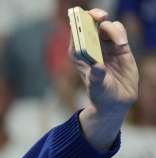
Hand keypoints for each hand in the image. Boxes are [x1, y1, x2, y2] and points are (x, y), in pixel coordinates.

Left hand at [74, 9, 138, 149]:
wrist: (116, 101)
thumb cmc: (100, 94)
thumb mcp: (97, 87)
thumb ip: (96, 76)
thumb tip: (97, 66)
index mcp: (79, 54)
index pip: (75, 33)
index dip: (78, 23)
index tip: (83, 19)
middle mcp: (91, 47)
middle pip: (90, 24)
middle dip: (93, 17)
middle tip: (100, 16)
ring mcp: (106, 45)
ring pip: (106, 26)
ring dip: (111, 28)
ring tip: (119, 43)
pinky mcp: (120, 47)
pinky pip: (119, 32)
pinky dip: (120, 33)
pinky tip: (122, 45)